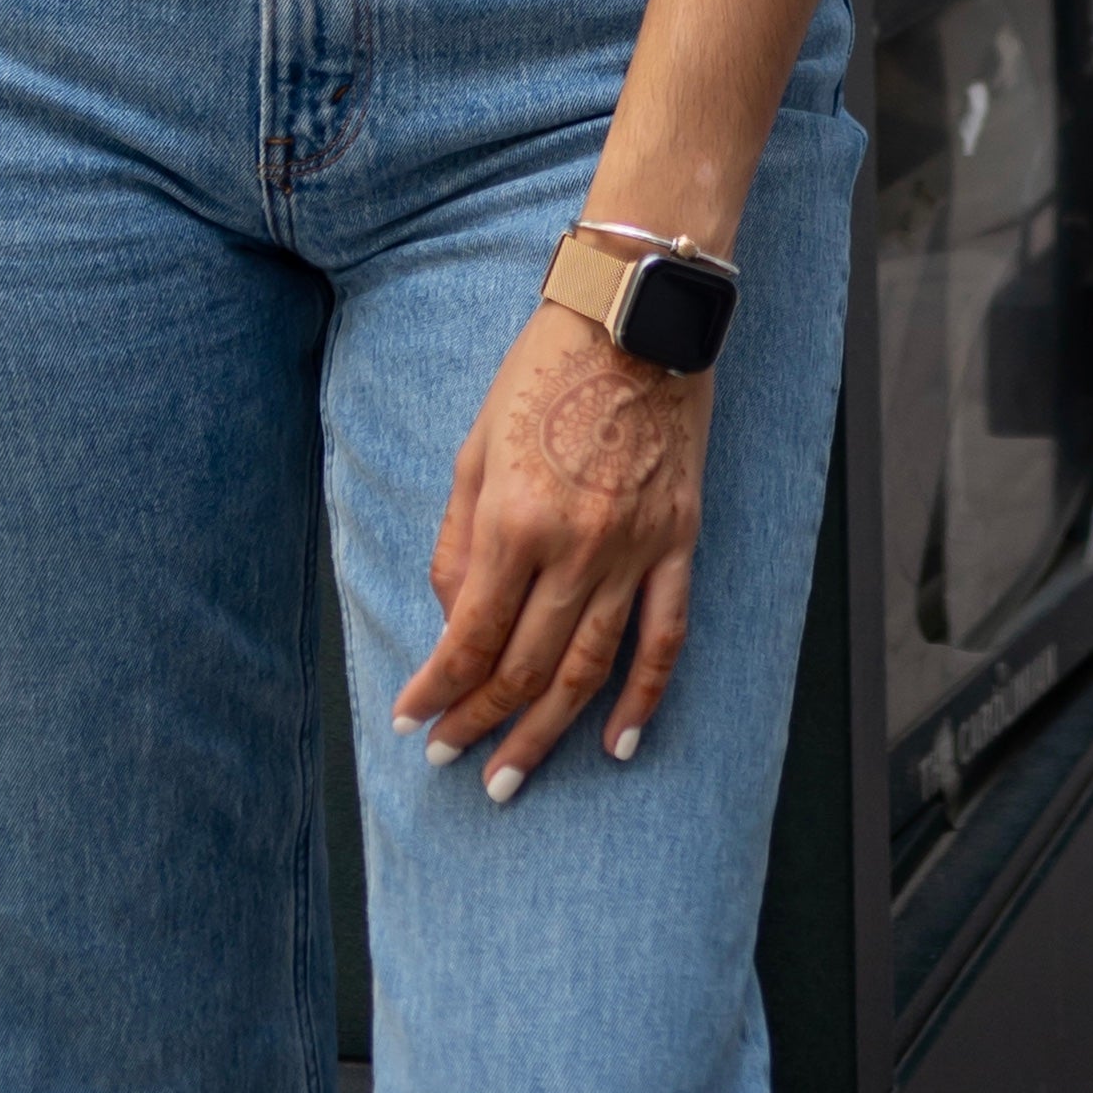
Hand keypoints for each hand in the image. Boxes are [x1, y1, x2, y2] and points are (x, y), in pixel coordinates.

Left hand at [393, 306, 714, 799]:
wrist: (636, 316)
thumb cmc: (544, 372)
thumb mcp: (476, 448)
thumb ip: (458, 543)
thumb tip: (456, 622)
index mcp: (515, 519)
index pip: (470, 637)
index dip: (437, 690)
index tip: (413, 721)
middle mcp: (576, 545)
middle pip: (524, 666)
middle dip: (479, 722)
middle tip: (452, 760)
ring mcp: (635, 547)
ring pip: (588, 668)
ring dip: (544, 732)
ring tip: (510, 777)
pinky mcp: (680, 538)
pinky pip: (666, 635)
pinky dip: (644, 697)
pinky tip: (618, 743)